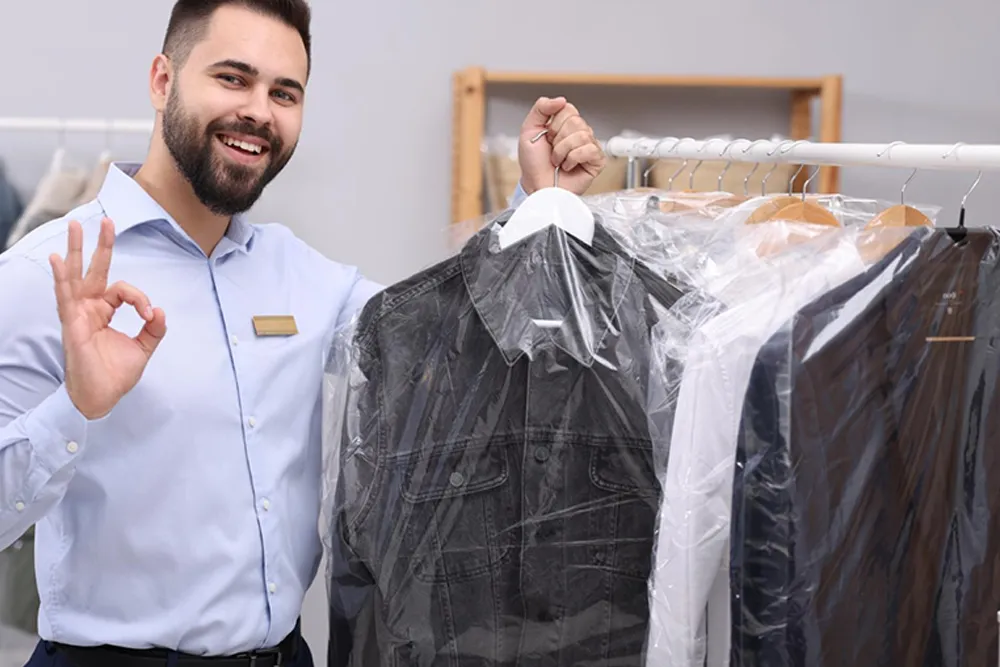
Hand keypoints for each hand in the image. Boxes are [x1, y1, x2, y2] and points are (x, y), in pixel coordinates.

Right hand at [49, 218, 166, 419]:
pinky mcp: (72, 325)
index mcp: (104, 311)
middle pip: (94, 270)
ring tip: (74, 225)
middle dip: (100, 245)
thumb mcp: (143, 348)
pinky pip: (65, 297)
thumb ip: (154, 329)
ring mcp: (78, 314)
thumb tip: (160, 311)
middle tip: (106, 220)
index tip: (150, 316)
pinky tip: (57, 260)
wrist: (102, 398)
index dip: (139, 298)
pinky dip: (61, 278)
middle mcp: (89, 308)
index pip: (122, 290)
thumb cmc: (115, 374)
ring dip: (76, 251)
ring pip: (76, 276)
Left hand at [518, 96, 605, 195]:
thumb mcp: (528, 130)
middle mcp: (579, 134)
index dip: (554, 124)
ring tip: (559, 161)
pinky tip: (568, 166)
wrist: (536, 186)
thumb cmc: (533, 164)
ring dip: (563, 151)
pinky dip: (574, 159)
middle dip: (558, 140)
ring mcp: (589, 147)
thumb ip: (541, 108)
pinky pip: (590, 149)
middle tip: (553, 151)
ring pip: (582, 135)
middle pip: (576, 121)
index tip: (547, 137)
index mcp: (565, 124)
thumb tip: (561, 100)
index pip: (568, 109)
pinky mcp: (597, 161)